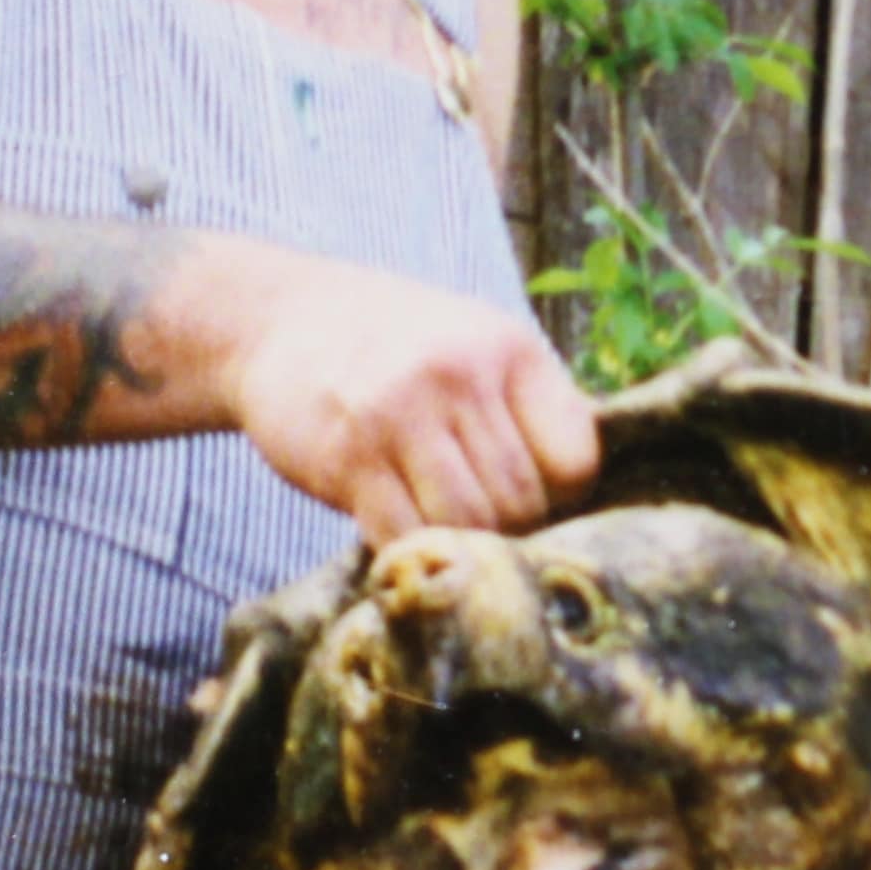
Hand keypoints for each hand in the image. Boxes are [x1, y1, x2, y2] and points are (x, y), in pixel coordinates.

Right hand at [210, 254, 599, 538]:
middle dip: (509, 529)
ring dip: (460, 543)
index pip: (576, 459)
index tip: (535, 497)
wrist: (280, 321)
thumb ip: (529, 406)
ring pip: (466, 525)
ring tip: (444, 526)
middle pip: (520, 501)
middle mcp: (458, 375)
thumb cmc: (397, 346)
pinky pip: (403, 535)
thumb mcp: (477, 344)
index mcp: (509, 350)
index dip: (563, 496)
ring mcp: (398, 416)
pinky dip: (410, 548)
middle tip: (482, 523)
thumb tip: (591, 492)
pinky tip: (401, 527)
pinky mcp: (346, 458)